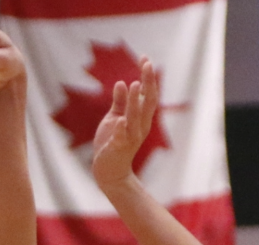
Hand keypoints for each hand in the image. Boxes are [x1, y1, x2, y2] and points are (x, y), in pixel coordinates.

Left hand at [91, 57, 158, 190]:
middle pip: (148, 102)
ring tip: (135, 84)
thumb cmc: (112, 143)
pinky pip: (121, 137)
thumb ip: (120, 102)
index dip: (148, 77)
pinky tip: (120, 120)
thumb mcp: (115, 118)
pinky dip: (121, 129)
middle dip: (148, 83)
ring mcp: (130, 137)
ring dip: (136, 102)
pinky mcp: (118, 148)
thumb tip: (121, 83)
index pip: (148, 94)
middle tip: (147, 64)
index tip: (145, 58)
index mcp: (140, 118)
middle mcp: (139, 126)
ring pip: (135, 118)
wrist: (109, 171)